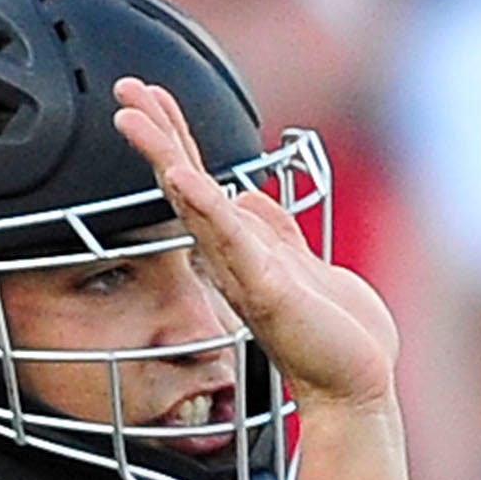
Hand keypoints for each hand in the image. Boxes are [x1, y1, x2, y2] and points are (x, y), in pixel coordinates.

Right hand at [108, 76, 397, 414]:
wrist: (355, 389)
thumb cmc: (335, 337)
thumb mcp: (305, 263)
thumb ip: (276, 229)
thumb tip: (251, 195)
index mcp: (244, 247)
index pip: (201, 179)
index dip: (178, 136)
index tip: (154, 95)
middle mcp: (235, 258)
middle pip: (185, 182)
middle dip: (157, 133)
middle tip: (125, 89)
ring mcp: (247, 273)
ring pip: (196, 202)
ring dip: (164, 155)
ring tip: (132, 117)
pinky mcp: (268, 291)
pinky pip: (232, 240)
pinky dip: (206, 207)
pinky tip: (181, 177)